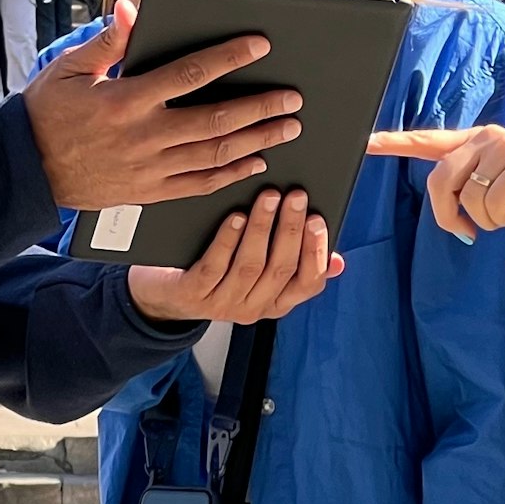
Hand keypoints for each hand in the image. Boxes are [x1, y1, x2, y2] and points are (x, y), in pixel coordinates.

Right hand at [22, 1, 303, 211]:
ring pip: (215, 155)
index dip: (228, 58)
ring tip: (288, 128)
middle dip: (259, 108)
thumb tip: (131, 9)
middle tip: (293, 98)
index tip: (260, 45)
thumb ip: (107, 41)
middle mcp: (144, 136)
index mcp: (126, 99)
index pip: (189, 74)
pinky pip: (199, 185)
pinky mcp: (149, 193)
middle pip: (215, 119)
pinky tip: (256, 163)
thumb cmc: (48, 112)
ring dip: (256, 140)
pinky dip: (232, 175)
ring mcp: (149, 169)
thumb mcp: (70, 69)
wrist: (26, 171)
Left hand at [128, 189, 341, 324]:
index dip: (315, 252)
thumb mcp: (261, 270)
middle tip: (296, 195)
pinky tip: (235, 217)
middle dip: (291, 230)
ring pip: (250, 266)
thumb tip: (338, 261)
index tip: (318, 218)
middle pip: (280, 269)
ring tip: (269, 196)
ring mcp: (223, 304)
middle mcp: (254, 308)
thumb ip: (296, 264)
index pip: (308, 283)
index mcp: (276, 302)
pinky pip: (214, 267)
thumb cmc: (221, 269)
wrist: (166, 294)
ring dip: (263, 229)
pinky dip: (227, 240)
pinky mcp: (194, 294)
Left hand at [368, 124, 504, 236]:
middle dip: (448, 215)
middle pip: (441, 179)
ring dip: (486, 221)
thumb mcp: (494, 190)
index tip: (366, 141)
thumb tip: (449, 211)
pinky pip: (493, 205)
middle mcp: (486, 138)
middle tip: (467, 231)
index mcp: (476, 142)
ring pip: (469, 197)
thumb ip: (467, 188)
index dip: (395, 142)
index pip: (428, 140)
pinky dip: (504, 221)